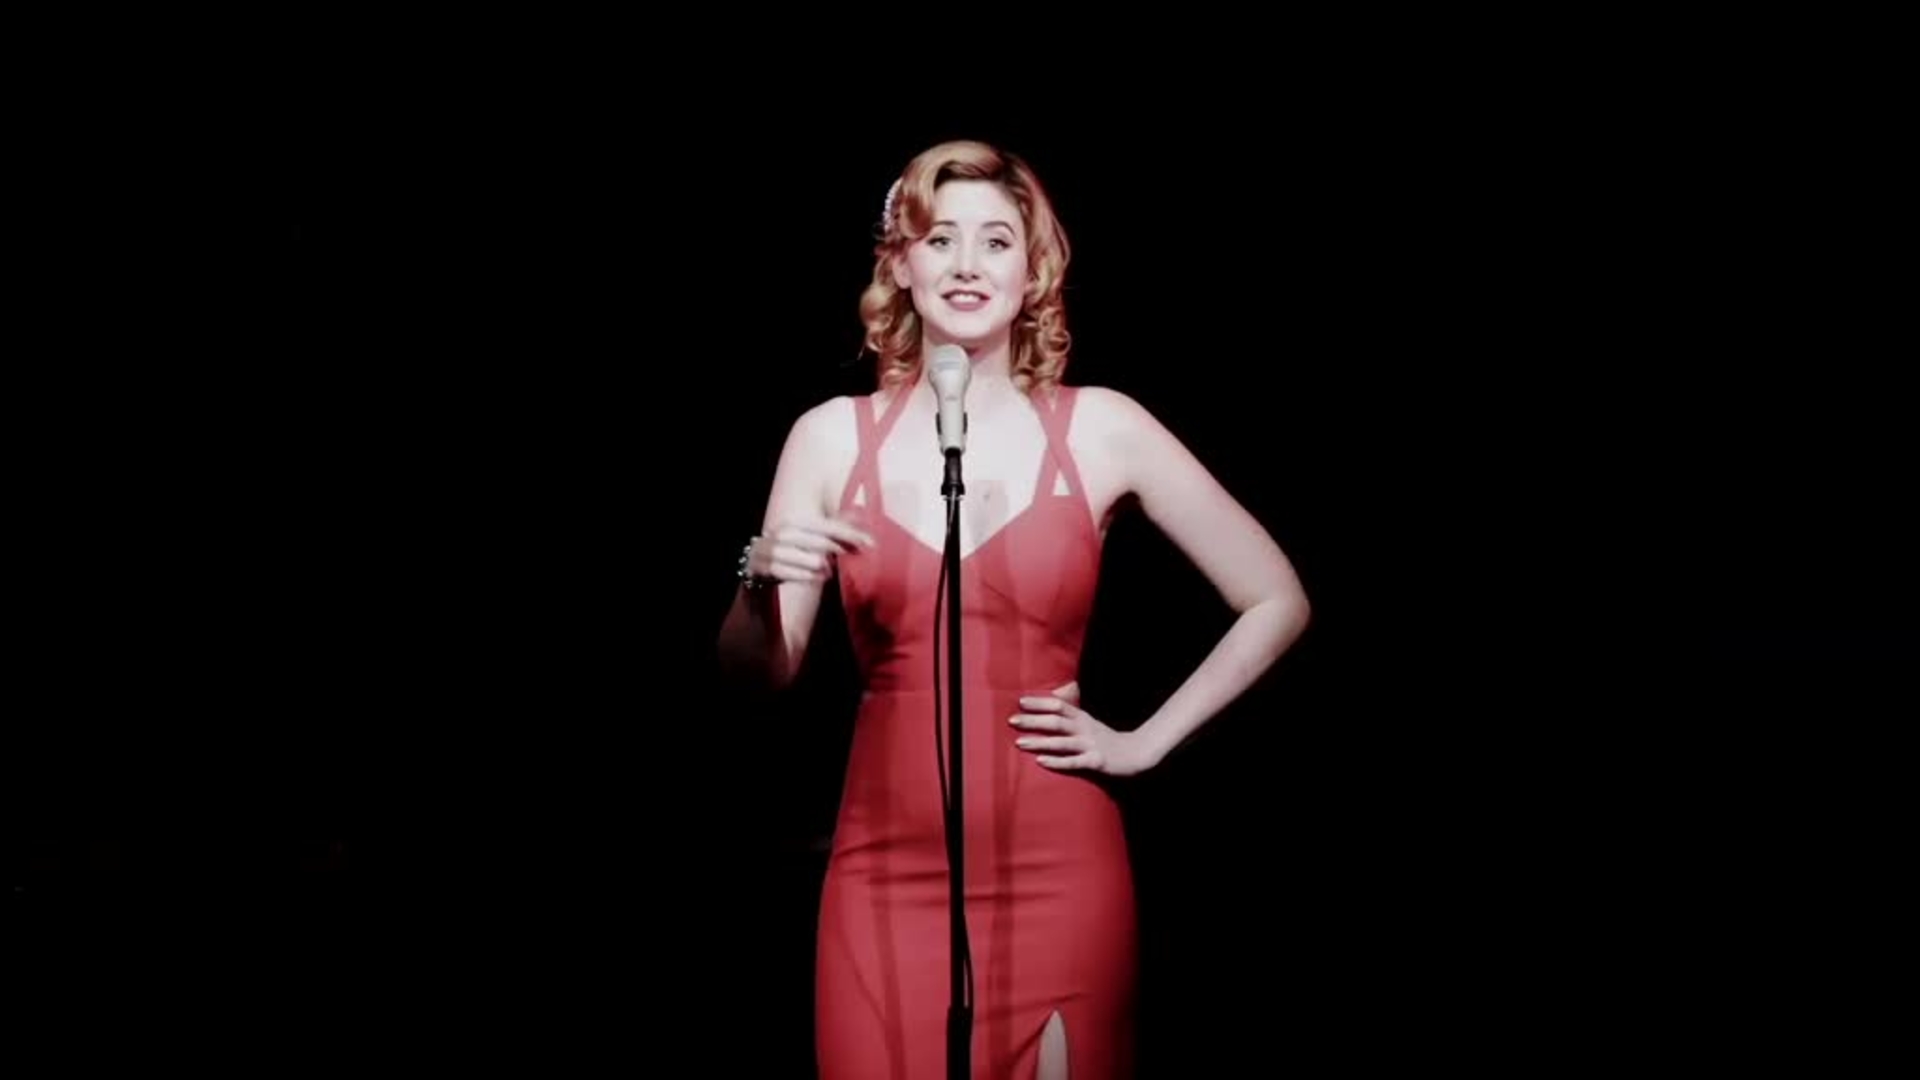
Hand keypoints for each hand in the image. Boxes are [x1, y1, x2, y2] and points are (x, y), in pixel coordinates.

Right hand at [744, 515, 874, 585]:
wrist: (756, 566)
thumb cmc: (791, 551)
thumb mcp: (811, 536)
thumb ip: (834, 527)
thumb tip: (860, 515)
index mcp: (796, 522)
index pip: (827, 525)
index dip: (850, 533)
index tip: (870, 543)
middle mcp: (782, 532)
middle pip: (819, 541)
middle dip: (839, 550)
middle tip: (852, 557)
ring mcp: (770, 550)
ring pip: (805, 558)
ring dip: (822, 566)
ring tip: (830, 570)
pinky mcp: (762, 567)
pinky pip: (789, 573)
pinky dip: (806, 576)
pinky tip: (817, 577)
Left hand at [1009, 681, 1157, 776]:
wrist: (1137, 753)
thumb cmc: (1106, 738)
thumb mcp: (1089, 722)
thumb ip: (1071, 715)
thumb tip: (1051, 703)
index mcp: (1083, 718)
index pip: (1059, 705)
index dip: (1040, 702)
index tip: (1020, 702)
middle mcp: (1085, 729)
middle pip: (1056, 722)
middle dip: (1033, 721)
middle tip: (1011, 721)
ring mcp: (1091, 745)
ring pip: (1061, 742)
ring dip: (1039, 742)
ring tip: (1019, 742)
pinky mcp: (1096, 762)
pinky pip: (1074, 762)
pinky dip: (1057, 761)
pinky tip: (1040, 762)